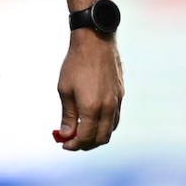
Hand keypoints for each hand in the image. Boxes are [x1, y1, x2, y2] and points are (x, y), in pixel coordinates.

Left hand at [54, 31, 122, 150]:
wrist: (95, 40)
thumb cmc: (76, 63)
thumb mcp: (64, 89)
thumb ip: (67, 114)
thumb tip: (65, 134)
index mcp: (91, 107)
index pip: (85, 137)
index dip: (74, 145)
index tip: (64, 144)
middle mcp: (107, 107)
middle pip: (101, 138)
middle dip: (86, 144)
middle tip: (73, 142)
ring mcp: (117, 101)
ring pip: (111, 130)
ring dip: (97, 136)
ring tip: (82, 132)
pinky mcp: (121, 94)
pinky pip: (115, 118)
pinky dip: (105, 125)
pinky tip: (93, 119)